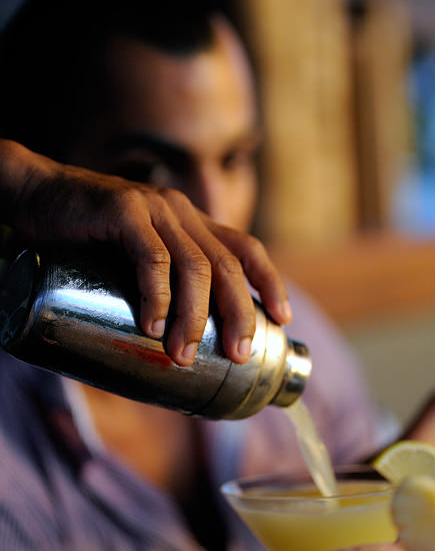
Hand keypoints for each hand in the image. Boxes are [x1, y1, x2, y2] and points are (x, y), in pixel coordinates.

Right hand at [0, 140, 291, 365]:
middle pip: (226, 264)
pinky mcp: (124, 210)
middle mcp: (181, 212)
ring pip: (194, 265)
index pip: (245, 249)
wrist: (36, 195)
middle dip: (239, 313)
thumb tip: (171, 347)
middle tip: (238, 355)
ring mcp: (154, 208)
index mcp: (191, 223)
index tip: (283, 320)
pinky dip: (157, 295)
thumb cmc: (86, 238)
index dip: (269, 282)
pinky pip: (152, 256)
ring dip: (194, 316)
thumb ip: (156, 284)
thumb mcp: (132, 260)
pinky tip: (153, 326)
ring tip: (184, 355)